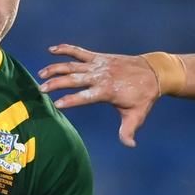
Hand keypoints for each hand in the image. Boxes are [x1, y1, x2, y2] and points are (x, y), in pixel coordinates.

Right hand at [38, 44, 161, 146]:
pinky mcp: (99, 57)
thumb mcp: (137, 116)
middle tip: (41, 90)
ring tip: (41, 74)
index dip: (71, 100)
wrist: (153, 72)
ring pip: (72, 65)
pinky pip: (79, 52)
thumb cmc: (143, 96)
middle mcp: (100, 76)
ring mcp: (98, 65)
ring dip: (55, 68)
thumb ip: (129, 131)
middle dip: (56, 84)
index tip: (57, 105)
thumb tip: (130, 145)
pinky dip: (65, 49)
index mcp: (107, 91)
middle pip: (74, 79)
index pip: (85, 96)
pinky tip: (52, 50)